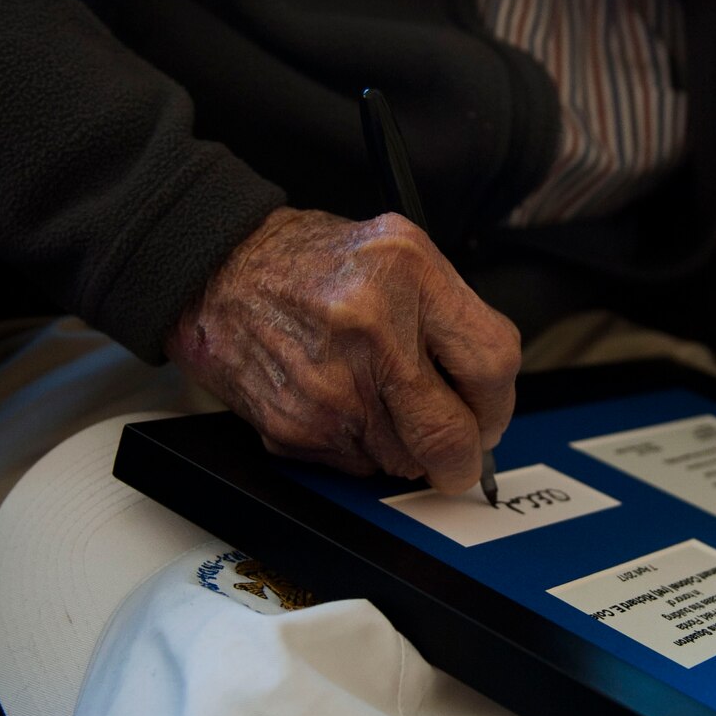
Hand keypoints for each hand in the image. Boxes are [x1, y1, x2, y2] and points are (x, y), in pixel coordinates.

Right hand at [164, 205, 520, 491]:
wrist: (218, 271)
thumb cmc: (307, 261)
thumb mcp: (397, 250)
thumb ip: (451, 314)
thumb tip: (488, 393)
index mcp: (407, 275)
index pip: (492, 367)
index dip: (497, 404)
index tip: (488, 414)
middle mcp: (371, 329)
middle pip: (451, 434)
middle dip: (461, 455)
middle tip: (456, 450)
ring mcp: (331, 385)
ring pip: (405, 460)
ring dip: (404, 448)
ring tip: (375, 399)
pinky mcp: (297, 425)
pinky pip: (356, 465)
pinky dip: (358, 446)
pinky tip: (338, 402)